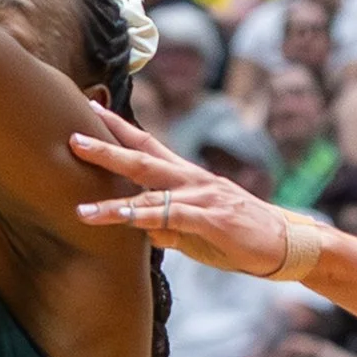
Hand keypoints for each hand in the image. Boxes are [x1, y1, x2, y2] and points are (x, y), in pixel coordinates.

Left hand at [70, 105, 296, 276]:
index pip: (147, 147)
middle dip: (106, 149)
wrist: (284, 245)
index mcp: (187, 178)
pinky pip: (173, 218)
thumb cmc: (238, 237)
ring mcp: (202, 198)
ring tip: (81, 207)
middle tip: (72, 139)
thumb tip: (145, 232)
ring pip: (152, 193)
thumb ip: (169, 229)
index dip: (118, 130)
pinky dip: (147, 219)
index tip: (90, 111)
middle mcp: (192, 180)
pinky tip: (125, 221)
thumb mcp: (196, 233)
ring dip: (114, 202)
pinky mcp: (212, 221)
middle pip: (142, 160)